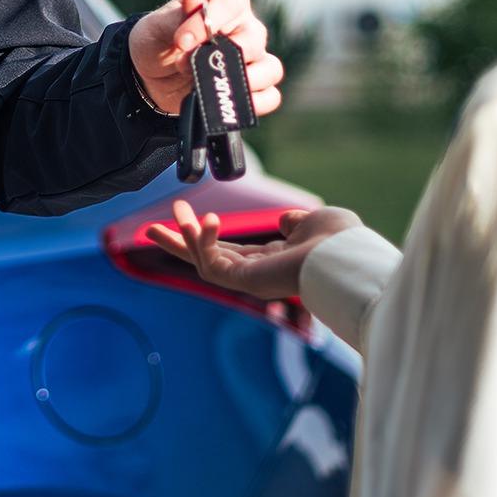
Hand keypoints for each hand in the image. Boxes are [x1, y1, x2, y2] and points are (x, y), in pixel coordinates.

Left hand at [129, 0, 284, 120]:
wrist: (151, 77)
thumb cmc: (158, 42)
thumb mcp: (158, 26)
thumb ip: (179, 15)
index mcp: (225, 5)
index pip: (232, 3)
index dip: (210, 21)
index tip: (182, 40)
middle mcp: (245, 30)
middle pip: (255, 39)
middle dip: (222, 56)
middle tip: (188, 65)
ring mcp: (252, 61)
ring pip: (270, 69)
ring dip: (244, 81)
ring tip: (211, 85)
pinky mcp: (250, 89)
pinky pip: (270, 97)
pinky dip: (255, 103)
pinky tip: (226, 102)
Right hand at [142, 200, 363, 302]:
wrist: (348, 257)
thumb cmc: (339, 241)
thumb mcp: (313, 222)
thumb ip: (294, 222)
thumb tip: (284, 220)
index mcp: (271, 261)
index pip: (228, 249)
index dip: (205, 234)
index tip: (185, 215)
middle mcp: (256, 273)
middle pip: (205, 259)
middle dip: (178, 243)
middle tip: (148, 229)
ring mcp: (249, 280)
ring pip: (202, 262)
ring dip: (183, 238)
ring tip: (168, 216)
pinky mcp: (244, 281)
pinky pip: (211, 262)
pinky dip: (204, 240)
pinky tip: (206, 220)